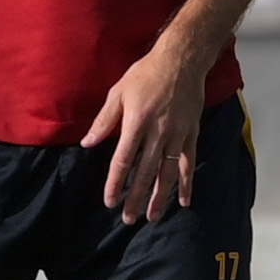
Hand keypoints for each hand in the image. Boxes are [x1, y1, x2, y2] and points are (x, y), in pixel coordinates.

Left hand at [89, 47, 206, 224]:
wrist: (181, 60)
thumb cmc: (146, 74)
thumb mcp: (118, 92)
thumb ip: (104, 120)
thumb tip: (88, 143)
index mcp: (136, 122)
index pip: (123, 161)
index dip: (116, 183)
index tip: (110, 201)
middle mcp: (158, 133)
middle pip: (145, 172)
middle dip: (136, 198)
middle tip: (128, 219)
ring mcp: (177, 135)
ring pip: (168, 173)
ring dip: (160, 197)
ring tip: (152, 217)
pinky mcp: (191, 134)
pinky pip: (189, 163)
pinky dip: (187, 183)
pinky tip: (184, 200)